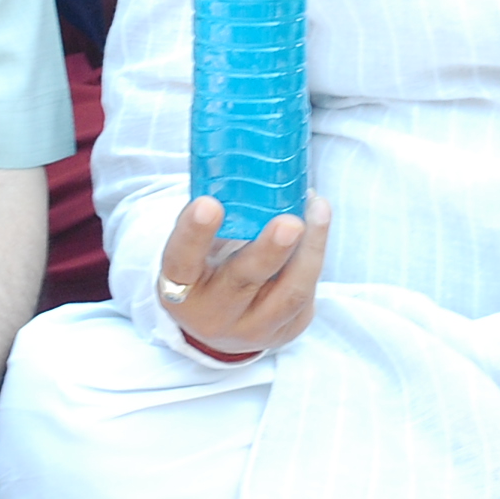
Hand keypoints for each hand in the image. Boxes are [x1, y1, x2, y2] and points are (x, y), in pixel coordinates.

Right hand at [157, 193, 327, 356]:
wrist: (219, 322)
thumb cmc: (208, 267)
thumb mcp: (198, 248)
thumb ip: (215, 217)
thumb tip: (249, 166)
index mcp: (181, 287)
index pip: (181, 261)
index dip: (194, 234)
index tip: (208, 203)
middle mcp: (213, 314)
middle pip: (242, 281)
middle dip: (269, 250)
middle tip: (289, 223)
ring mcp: (251, 329)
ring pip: (287, 294)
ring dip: (309, 251)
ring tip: (317, 211)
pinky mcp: (284, 332)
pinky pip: (305, 298)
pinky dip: (314, 258)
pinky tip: (318, 225)